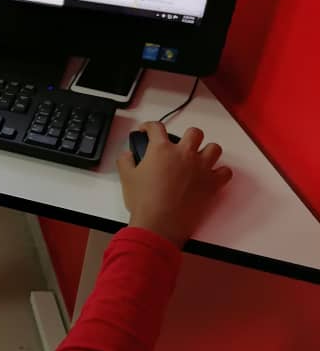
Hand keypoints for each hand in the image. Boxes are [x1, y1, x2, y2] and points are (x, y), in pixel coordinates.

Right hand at [117, 122, 232, 247]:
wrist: (159, 224)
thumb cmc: (144, 202)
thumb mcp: (127, 178)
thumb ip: (125, 161)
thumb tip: (127, 155)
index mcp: (161, 150)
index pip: (156, 127)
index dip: (149, 126)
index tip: (147, 130)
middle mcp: (184, 154)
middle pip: (194, 132)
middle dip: (187, 136)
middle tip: (180, 146)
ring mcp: (201, 168)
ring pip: (214, 148)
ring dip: (207, 151)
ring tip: (199, 159)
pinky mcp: (212, 184)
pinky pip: (225, 172)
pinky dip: (220, 173)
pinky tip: (212, 176)